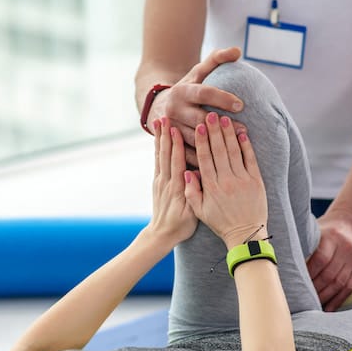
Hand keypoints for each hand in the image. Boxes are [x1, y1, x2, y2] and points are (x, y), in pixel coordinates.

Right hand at [148, 47, 246, 165]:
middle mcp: (174, 110)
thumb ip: (217, 59)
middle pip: (200, 120)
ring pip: (194, 139)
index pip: (204, 93)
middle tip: (244, 130)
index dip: (222, 98)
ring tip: (236, 147)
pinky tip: (221, 162)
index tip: (241, 104)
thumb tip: (237, 50)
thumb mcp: (198, 72)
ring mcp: (171, 129)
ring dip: (215, 144)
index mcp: (182, 92)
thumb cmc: (188, 87)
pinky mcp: (171, 144)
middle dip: (222, 126)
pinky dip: (203, 158)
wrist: (159, 107)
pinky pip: (187, 154)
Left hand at [149, 117, 197, 244]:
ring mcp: (160, 180)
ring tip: (159, 120)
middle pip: (165, 154)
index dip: (175, 145)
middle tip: (165, 116)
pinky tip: (158, 136)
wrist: (161, 234)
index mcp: (177, 188)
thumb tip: (194, 175)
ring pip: (159, 154)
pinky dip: (157, 147)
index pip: (176, 162)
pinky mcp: (157, 182)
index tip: (176, 129)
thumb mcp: (192, 214)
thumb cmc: (181, 226)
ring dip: (159, 137)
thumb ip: (193, 194)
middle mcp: (166, 181)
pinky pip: (157, 161)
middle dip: (165, 134)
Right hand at [184, 112, 266, 247]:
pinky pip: (250, 160)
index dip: (202, 141)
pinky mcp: (255, 181)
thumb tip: (186, 172)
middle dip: (214, 131)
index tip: (199, 127)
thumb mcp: (200, 211)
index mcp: (211, 187)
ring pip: (234, 152)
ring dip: (229, 134)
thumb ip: (191, 191)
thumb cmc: (221, 223)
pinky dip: (246, 146)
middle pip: (219, 151)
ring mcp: (242, 180)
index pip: (205, 159)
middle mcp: (226, 181)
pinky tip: (242, 134)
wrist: (246, 234)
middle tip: (210, 115)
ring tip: (224, 119)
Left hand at [306, 212, 351, 310]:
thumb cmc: (323, 230)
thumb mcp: (314, 231)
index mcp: (332, 237)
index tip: (297, 285)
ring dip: (325, 298)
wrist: (348, 224)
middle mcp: (345, 248)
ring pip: (339, 284)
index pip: (321, 259)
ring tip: (312, 307)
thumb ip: (303, 246)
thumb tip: (285, 266)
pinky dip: (337, 300)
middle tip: (302, 300)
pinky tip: (327, 309)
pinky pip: (348, 288)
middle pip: (330, 275)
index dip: (309, 274)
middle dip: (315, 290)